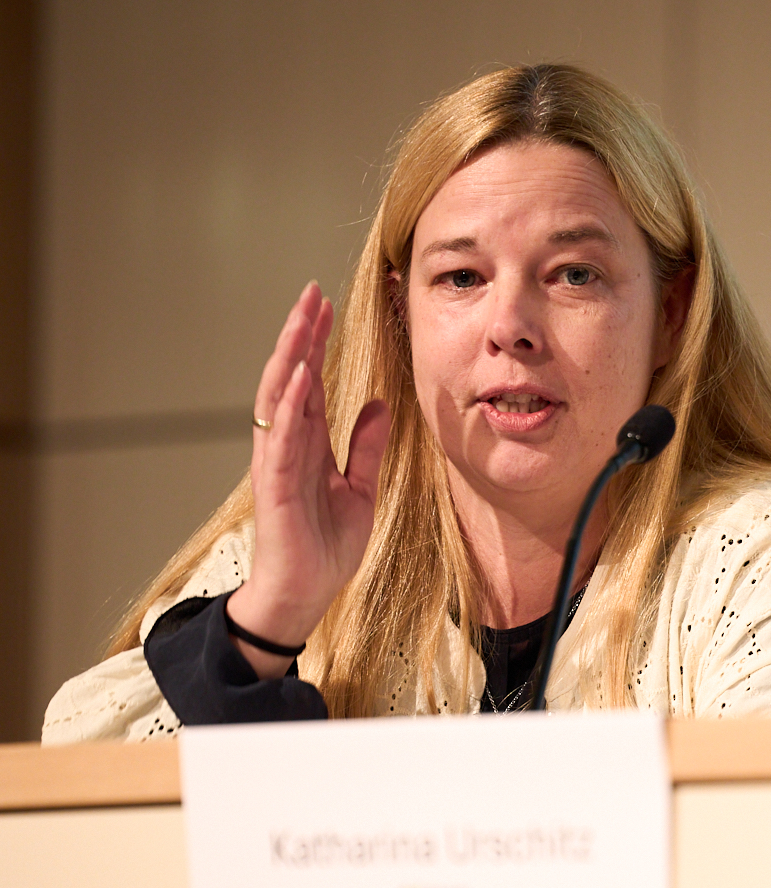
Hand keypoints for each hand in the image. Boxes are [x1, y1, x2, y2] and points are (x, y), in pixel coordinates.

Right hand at [228, 282, 390, 676]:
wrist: (305, 594)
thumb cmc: (324, 547)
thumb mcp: (359, 489)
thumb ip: (365, 447)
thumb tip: (378, 405)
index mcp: (306, 444)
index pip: (309, 381)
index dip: (316, 343)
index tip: (325, 305)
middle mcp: (286, 445)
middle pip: (290, 377)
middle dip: (300, 335)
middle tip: (311, 293)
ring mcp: (277, 464)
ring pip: (278, 398)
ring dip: (291, 357)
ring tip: (301, 319)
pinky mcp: (275, 488)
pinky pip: (281, 440)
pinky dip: (290, 406)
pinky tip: (301, 377)